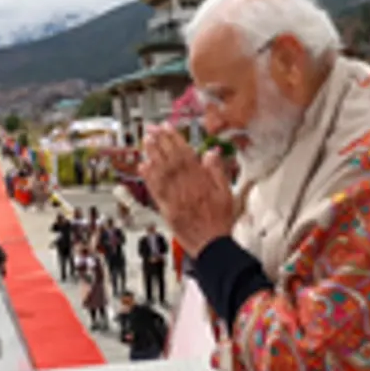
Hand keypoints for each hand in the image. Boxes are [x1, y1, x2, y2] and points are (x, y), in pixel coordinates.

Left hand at [139, 124, 234, 255]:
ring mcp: (174, 196)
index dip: (174, 138)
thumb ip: (217, 171)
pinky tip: (143, 166)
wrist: (211, 243)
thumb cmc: (219, 219)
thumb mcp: (226, 192)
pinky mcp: (165, 208)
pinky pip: (155, 189)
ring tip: (146, 141)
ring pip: (160, 171)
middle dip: (160, 142)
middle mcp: (185, 185)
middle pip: (170, 158)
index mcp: (200, 179)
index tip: (167, 127)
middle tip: (151, 129)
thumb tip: (210, 153)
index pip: (185, 153)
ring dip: (152, 154)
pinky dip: (148, 177)